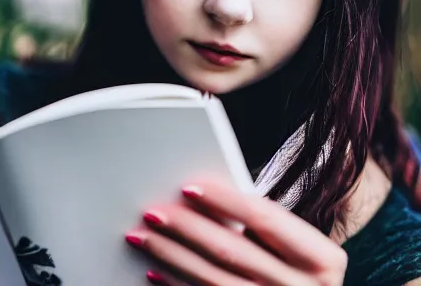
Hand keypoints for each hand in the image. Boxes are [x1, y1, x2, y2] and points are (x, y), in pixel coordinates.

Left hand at [125, 180, 347, 285]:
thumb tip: (199, 197)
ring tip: (143, 237)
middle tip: (153, 212)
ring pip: (214, 280)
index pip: (264, 218)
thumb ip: (261, 224)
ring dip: (172, 257)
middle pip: (232, 250)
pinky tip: (154, 270)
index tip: (188, 187)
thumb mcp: (295, 244)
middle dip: (186, 228)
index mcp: (320, 257)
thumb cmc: (298, 265)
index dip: (224, 200)